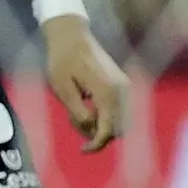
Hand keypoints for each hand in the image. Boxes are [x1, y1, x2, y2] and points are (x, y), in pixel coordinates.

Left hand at [43, 16, 126, 151]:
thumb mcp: (63, 89)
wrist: (72, 36)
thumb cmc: (62, 61)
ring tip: (76, 111)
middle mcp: (122, 91)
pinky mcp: (121, 85)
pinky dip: (104, 114)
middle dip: (97, 133)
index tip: (82, 150)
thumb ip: (78, 112)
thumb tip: (91, 130)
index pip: (109, 129)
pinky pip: (117, 109)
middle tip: (73, 121)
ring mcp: (124, 87)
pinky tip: (84, 104)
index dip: (97, 144)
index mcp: (108, 92)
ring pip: (119, 120)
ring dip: (100, 124)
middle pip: (118, 128)